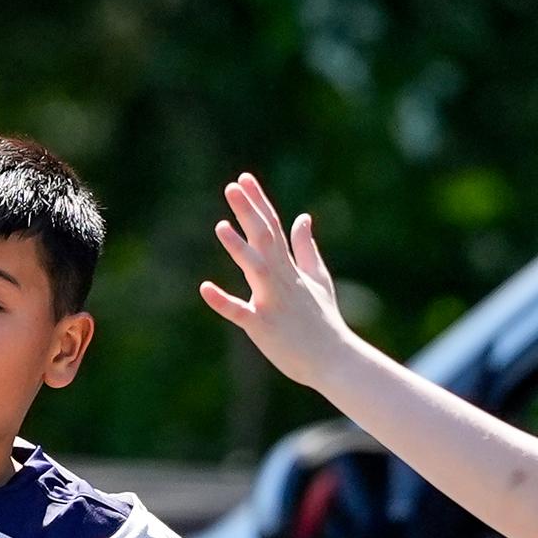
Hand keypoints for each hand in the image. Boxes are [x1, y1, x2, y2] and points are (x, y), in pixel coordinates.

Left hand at [198, 173, 364, 396]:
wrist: (333, 359)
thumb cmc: (324, 321)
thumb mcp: (318, 277)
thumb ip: (306, 248)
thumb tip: (302, 217)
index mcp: (291, 267)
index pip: (273, 226)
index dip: (258, 202)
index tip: (244, 178)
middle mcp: (282, 279)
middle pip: (264, 239)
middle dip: (249, 212)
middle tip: (233, 186)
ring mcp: (272, 302)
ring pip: (255, 269)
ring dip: (238, 248)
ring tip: (221, 225)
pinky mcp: (262, 326)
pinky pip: (239, 312)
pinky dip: (222, 301)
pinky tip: (204, 288)